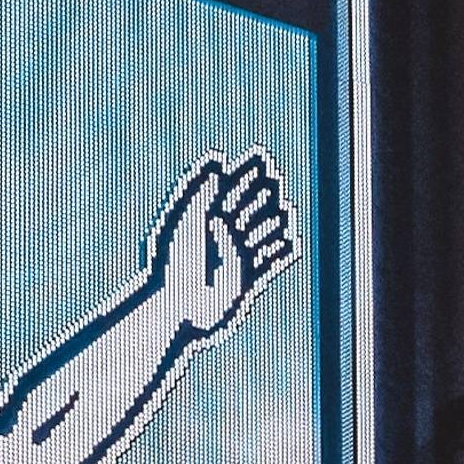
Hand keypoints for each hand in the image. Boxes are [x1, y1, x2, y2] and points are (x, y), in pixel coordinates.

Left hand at [145, 149, 295, 341]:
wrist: (176, 305)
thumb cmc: (172, 262)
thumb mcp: (184, 219)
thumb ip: (200, 189)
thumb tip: (218, 160)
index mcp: (202, 221)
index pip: (230, 190)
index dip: (245, 172)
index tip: (260, 157)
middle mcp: (220, 239)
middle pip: (248, 210)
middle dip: (262, 194)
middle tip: (275, 180)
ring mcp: (233, 260)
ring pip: (260, 235)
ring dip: (274, 222)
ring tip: (286, 209)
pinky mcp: (243, 283)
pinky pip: (268, 266)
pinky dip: (281, 255)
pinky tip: (291, 244)